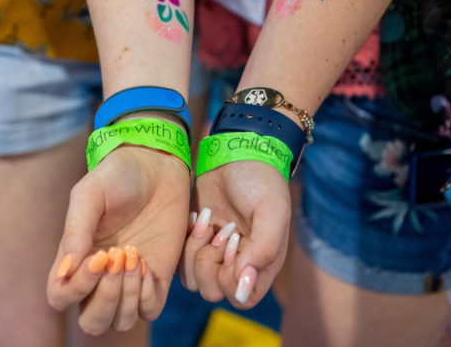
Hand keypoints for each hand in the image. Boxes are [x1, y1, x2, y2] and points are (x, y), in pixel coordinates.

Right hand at [46, 145, 189, 334]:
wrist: (156, 165)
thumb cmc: (116, 177)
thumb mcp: (89, 195)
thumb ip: (75, 230)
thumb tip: (66, 270)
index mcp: (74, 260)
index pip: (60, 297)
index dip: (76, 288)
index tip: (98, 256)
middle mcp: (99, 278)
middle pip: (92, 322)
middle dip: (105, 299)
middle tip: (118, 257)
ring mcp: (129, 281)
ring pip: (121, 322)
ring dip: (127, 297)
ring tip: (134, 257)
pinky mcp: (157, 278)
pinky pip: (150, 311)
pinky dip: (147, 296)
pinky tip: (147, 264)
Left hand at [180, 160, 290, 307]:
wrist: (237, 152)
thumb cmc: (261, 181)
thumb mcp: (271, 212)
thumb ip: (263, 251)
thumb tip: (243, 288)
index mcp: (261, 264)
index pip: (243, 298)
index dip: (232, 278)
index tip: (234, 242)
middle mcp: (237, 264)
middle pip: (213, 291)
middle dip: (210, 261)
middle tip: (219, 230)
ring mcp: (213, 253)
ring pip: (192, 279)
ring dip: (195, 250)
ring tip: (207, 221)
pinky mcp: (194, 240)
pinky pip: (179, 261)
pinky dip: (184, 242)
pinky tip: (197, 217)